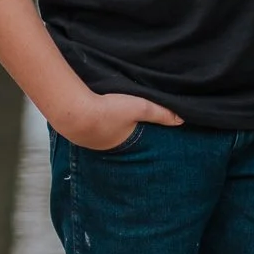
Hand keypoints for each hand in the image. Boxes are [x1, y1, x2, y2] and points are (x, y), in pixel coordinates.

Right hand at [58, 90, 182, 149]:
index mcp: (123, 143)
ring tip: (110, 118)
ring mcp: (88, 141)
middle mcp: (106, 146)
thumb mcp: (140, 107)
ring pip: (101, 133)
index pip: (137, 141)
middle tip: (128, 124)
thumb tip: (182, 120)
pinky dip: (91, 122)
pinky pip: (87, 127)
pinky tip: (92, 114)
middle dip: (124, 133)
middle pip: (119, 139)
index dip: (142, 135)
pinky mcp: (74, 130)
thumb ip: (160, 113)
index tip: (146, 132)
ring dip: (106, 126)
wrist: (72, 110)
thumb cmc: (108, 110)